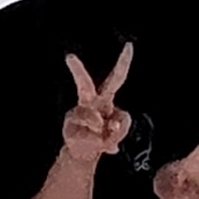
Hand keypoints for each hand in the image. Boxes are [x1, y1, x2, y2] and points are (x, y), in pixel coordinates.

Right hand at [58, 46, 133, 167]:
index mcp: (104, 98)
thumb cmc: (103, 137)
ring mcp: (76, 114)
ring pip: (93, 118)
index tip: (130, 46)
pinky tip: (96, 144)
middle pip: (84, 84)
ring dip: (103, 133)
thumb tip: (110, 124)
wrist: (83, 153)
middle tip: (70, 56)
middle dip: (78, 70)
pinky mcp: (69, 127)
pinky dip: (98, 142)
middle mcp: (88, 102)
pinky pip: (89, 134)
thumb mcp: (119, 132)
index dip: (124, 62)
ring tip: (102, 139)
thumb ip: (121, 126)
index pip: (116, 78)